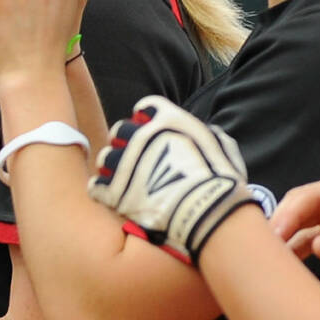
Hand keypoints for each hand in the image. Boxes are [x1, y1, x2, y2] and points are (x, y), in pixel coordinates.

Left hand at [89, 98, 255, 264]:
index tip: (149, 132)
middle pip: (120, 131)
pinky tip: (115, 197)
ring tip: (124, 180)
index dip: (146, 120)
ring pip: (105, 157)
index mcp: (168, 120)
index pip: (146, 107)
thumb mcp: (223, 147)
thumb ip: (207, 135)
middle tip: (134, 159)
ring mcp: (126, 163)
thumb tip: (205, 134)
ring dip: (113, 167)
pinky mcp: (114, 190)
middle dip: (125, 143)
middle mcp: (142, 136)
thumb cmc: (221, 182)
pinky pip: (97, 185)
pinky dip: (104, 191)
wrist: (207, 212)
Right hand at [271, 172, 319, 276]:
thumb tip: (316, 246)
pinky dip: (295, 246)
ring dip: (284, 235)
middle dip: (280, 222)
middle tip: (264, 247)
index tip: (274, 236)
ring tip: (269, 256)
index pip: (311, 195)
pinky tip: (284, 261)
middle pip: (300, 203)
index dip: (288, 213)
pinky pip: (307, 234)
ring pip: (299, 218)